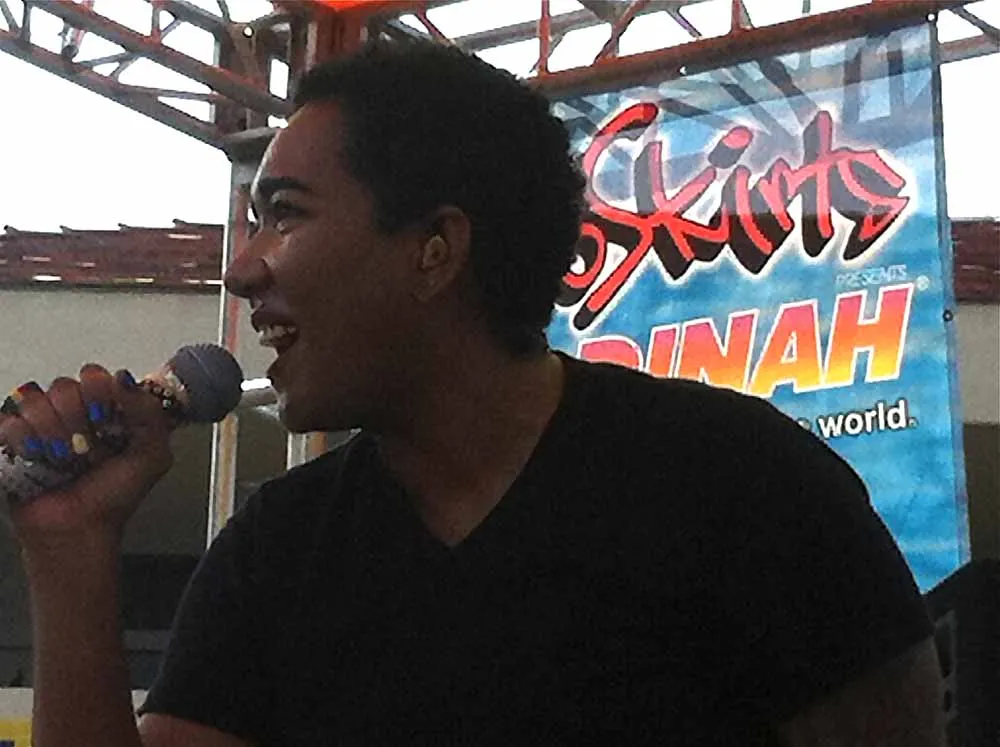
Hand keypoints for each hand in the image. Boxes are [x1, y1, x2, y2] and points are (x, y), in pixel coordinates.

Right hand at [0, 364, 173, 544]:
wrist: (79, 530)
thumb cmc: (116, 496)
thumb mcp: (152, 455)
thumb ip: (148, 412)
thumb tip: (123, 378)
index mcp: (106, 408)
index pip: (93, 375)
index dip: (98, 395)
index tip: (106, 422)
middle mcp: (73, 411)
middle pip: (63, 386)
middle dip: (77, 420)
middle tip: (86, 449)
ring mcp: (40, 424)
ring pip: (35, 400)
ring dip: (53, 434)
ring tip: (64, 460)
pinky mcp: (12, 440)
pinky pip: (10, 421)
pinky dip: (25, 443)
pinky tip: (39, 460)